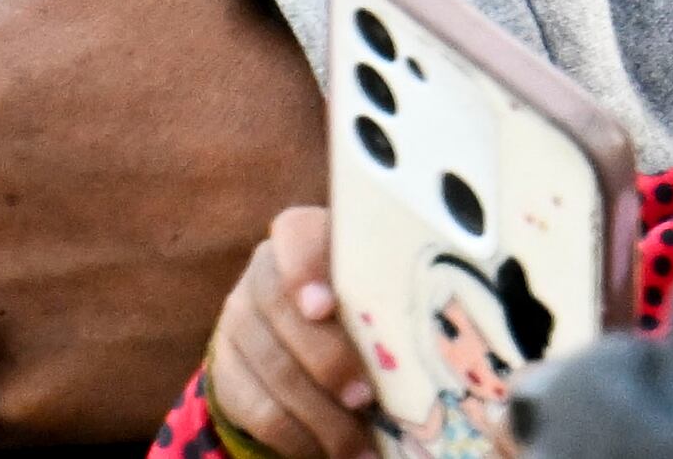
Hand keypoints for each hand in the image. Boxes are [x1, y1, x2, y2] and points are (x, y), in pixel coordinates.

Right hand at [197, 207, 367, 458]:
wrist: (291, 338)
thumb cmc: (356, 305)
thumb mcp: (370, 288)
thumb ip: (390, 293)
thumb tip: (446, 328)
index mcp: (302, 238)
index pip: (294, 234)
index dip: (305, 268)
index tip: (325, 307)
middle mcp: (261, 276)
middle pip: (280, 312)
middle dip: (326, 361)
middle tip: (365, 397)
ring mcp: (237, 324)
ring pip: (273, 370)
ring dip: (321, 414)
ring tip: (360, 444)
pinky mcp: (226, 374)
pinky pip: (258, 411)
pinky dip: (298, 438)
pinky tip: (330, 453)